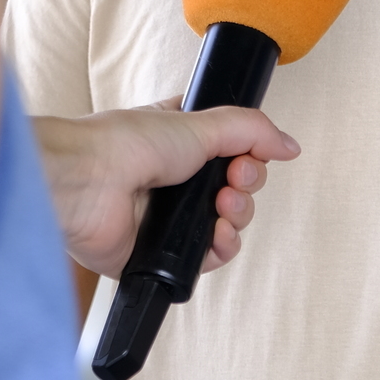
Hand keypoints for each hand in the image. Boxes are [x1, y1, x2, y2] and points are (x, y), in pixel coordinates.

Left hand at [33, 102, 299, 277]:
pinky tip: (218, 233)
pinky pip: (207, 258)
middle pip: (236, 189)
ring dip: (237, 216)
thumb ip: (251, 131)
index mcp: (179, 141)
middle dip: (247, 186)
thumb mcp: (200, 121)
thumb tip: (289, 145)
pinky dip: (221, 248)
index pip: (232, 151)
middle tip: (234, 179)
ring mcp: (167, 217)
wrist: (89, 182)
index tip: (251, 153)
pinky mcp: (160, 253)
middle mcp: (174, 179)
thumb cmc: (125, 144)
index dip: (249, 155)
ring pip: (226, 225)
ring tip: (222, 205)